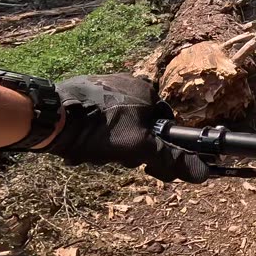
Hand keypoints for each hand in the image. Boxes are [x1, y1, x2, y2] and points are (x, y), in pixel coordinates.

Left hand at [42, 74, 207, 182]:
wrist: (52, 116)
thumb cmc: (101, 129)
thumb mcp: (140, 148)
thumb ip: (171, 158)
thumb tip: (203, 173)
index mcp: (146, 90)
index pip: (164, 124)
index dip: (158, 147)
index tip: (146, 165)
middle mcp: (127, 82)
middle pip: (140, 125)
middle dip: (130, 147)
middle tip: (115, 159)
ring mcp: (102, 85)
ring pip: (117, 124)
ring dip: (110, 144)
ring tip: (94, 153)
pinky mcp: (80, 91)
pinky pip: (96, 118)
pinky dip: (93, 133)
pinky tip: (81, 144)